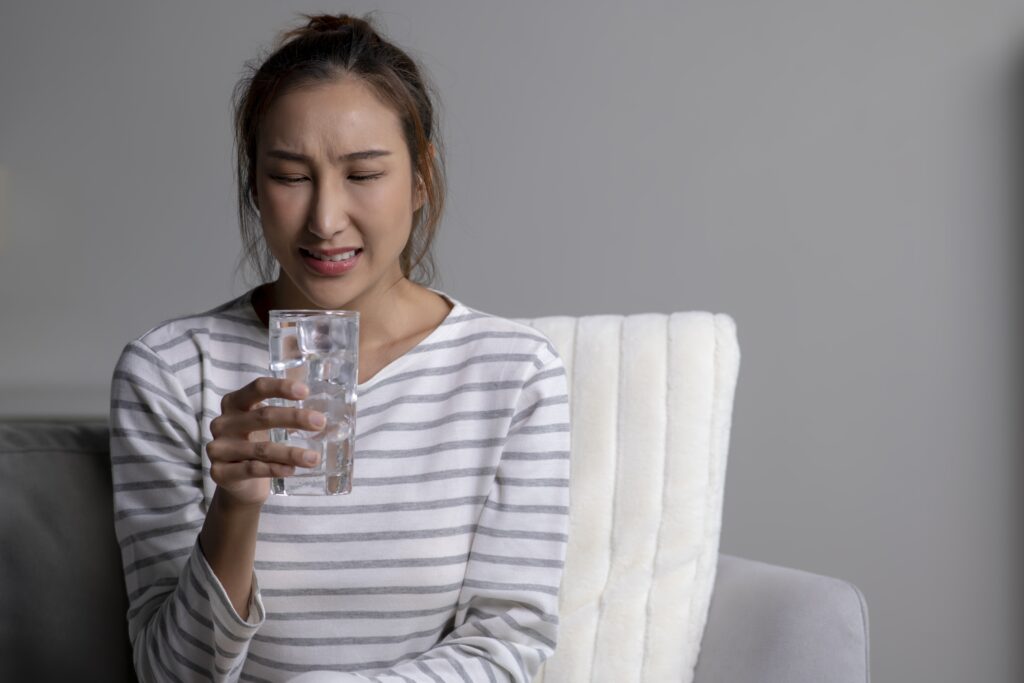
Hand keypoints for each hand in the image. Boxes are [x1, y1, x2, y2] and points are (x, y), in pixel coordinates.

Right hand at [206, 377, 325, 506]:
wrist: (237, 482)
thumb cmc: (255, 443)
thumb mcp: (264, 421)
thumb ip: (284, 407)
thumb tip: (322, 394)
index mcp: (234, 403)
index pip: (258, 388)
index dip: (281, 387)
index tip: (306, 392)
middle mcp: (223, 423)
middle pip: (262, 416)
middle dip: (295, 418)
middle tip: (320, 422)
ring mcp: (219, 448)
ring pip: (261, 449)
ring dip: (291, 453)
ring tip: (314, 458)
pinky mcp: (220, 472)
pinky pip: (252, 469)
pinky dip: (274, 469)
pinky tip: (291, 470)